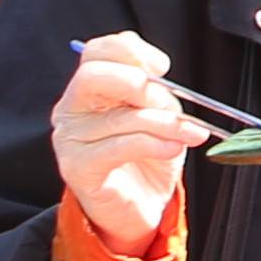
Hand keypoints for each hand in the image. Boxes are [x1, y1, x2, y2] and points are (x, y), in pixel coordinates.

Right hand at [53, 32, 201, 254]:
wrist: (140, 209)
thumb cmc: (148, 158)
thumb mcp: (158, 117)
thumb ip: (156, 95)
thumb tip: (161, 84)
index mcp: (89, 89)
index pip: (98, 51)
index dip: (132, 51)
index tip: (162, 67)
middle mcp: (71, 109)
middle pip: (93, 74)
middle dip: (138, 84)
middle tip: (167, 101)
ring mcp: (69, 138)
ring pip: (119, 116)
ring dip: (165, 123)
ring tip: (190, 133)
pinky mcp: (77, 167)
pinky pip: (120, 146)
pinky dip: (154, 144)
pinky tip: (172, 149)